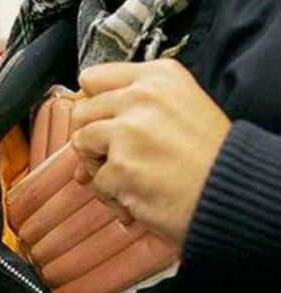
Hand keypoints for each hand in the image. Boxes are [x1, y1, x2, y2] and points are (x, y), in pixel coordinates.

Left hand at [71, 59, 230, 243]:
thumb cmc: (211, 156)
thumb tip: (86, 124)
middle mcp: (140, 97)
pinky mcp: (120, 166)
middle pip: (82, 111)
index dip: (93, 104)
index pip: (94, 78)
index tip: (102, 122)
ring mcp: (128, 131)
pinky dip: (112, 193)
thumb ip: (136, 105)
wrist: (231, 192)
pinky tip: (135, 195)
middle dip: (91, 137)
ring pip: (81, 142)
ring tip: (125, 176)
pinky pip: (96, 180)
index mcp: (157, 76)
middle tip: (112, 156)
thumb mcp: (182, 105)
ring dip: (97, 164)